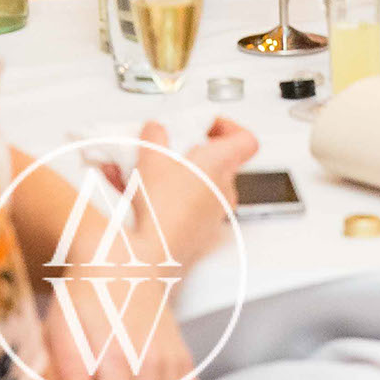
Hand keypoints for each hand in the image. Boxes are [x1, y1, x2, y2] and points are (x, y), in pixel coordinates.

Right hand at [133, 117, 256, 267]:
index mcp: (220, 165)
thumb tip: (155, 130)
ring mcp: (212, 215)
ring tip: (142, 171)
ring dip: (173, 176)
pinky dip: (164, 197)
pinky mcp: (198, 233)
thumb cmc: (162, 210)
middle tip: (169, 148)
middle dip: (191, 153)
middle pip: (217, 163)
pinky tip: (133, 193)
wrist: (154, 254)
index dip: (229, 127)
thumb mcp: (151, 157)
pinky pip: (184, 206)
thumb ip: (155, 135)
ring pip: (197, 185)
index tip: (207, 125)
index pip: (246, 140)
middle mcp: (223, 191)